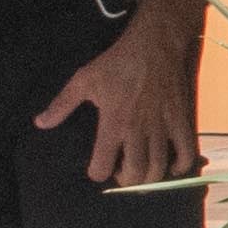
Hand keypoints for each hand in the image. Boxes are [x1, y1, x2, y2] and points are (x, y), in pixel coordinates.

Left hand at [39, 11, 207, 193]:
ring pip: (159, 167)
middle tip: (121, 171)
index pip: (102, 166)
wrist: (153, 46)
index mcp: (112, 123)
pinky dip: (181, 166)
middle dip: (126, 181)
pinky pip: (186, 151)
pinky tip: (172, 167)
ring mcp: (162, 127)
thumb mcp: (83, 81)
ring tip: (141, 170)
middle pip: (135, 174)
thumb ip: (61, 105)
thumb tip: (40, 123)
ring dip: (149, 178)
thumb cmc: (116, 63)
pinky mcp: (180, 120)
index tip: (97, 168)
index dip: (97, 173)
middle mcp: (137, 131)